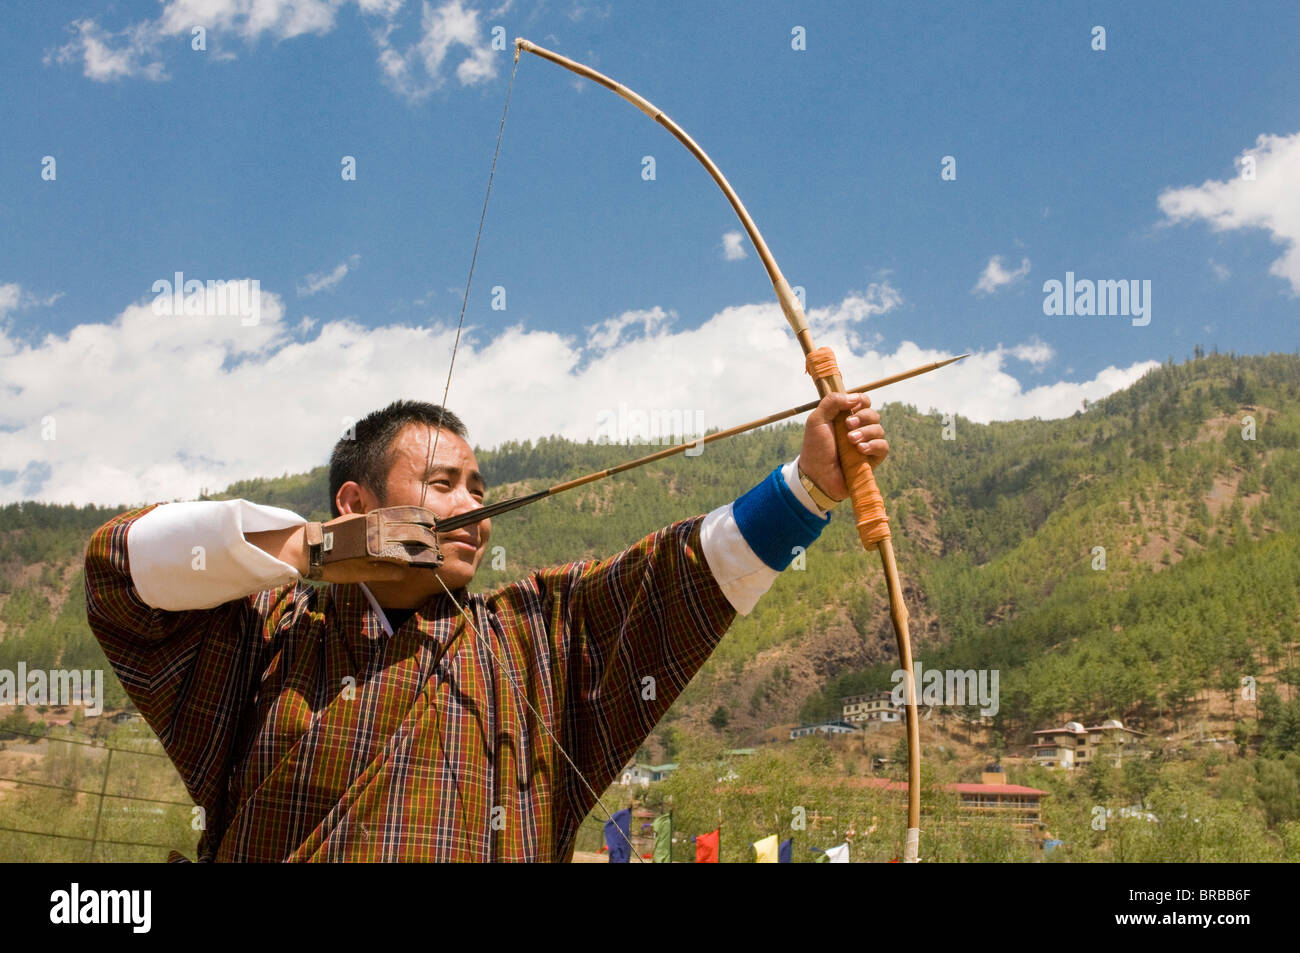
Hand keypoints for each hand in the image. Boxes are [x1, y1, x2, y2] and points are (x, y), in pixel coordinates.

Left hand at [304, 506, 444, 582]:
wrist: (307, 548)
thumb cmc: (333, 566)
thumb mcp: (360, 574)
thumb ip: (385, 571)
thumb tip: (406, 569)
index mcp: (376, 545)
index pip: (406, 545)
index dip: (422, 548)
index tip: (435, 551)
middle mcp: (373, 529)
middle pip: (405, 529)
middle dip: (423, 533)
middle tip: (438, 534)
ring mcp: (366, 520)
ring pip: (396, 519)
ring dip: (414, 520)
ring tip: (429, 521)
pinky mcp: (359, 516)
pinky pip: (384, 515)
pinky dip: (399, 516)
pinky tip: (407, 517)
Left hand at [800, 393, 889, 500]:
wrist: (816, 475)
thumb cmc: (815, 448)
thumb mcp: (817, 420)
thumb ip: (832, 402)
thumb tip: (855, 397)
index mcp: (846, 417)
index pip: (863, 402)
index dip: (862, 400)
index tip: (853, 405)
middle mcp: (858, 429)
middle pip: (873, 414)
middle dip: (862, 417)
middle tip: (847, 425)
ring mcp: (866, 444)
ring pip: (879, 429)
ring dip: (866, 432)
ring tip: (850, 440)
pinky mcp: (872, 459)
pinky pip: (883, 446)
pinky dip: (874, 445)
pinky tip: (861, 449)